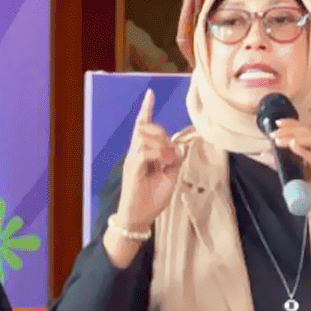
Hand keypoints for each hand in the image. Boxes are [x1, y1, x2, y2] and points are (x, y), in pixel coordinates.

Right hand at [116, 89, 180, 229]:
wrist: (138, 217)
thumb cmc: (152, 199)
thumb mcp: (169, 177)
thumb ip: (174, 160)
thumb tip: (178, 147)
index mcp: (142, 153)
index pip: (143, 127)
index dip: (146, 110)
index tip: (150, 94)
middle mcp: (134, 153)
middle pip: (148, 129)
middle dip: (162, 136)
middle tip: (169, 158)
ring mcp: (132, 160)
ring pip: (147, 138)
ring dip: (162, 148)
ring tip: (165, 165)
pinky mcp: (133, 168)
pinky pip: (146, 152)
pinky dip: (157, 155)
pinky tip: (161, 165)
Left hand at [272, 118, 310, 234]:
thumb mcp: (296, 179)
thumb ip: (285, 166)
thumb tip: (267, 154)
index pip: (305, 132)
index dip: (292, 124)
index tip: (277, 123)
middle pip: (308, 133)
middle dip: (290, 130)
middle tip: (274, 132)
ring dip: (293, 138)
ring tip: (278, 140)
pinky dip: (305, 151)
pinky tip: (293, 146)